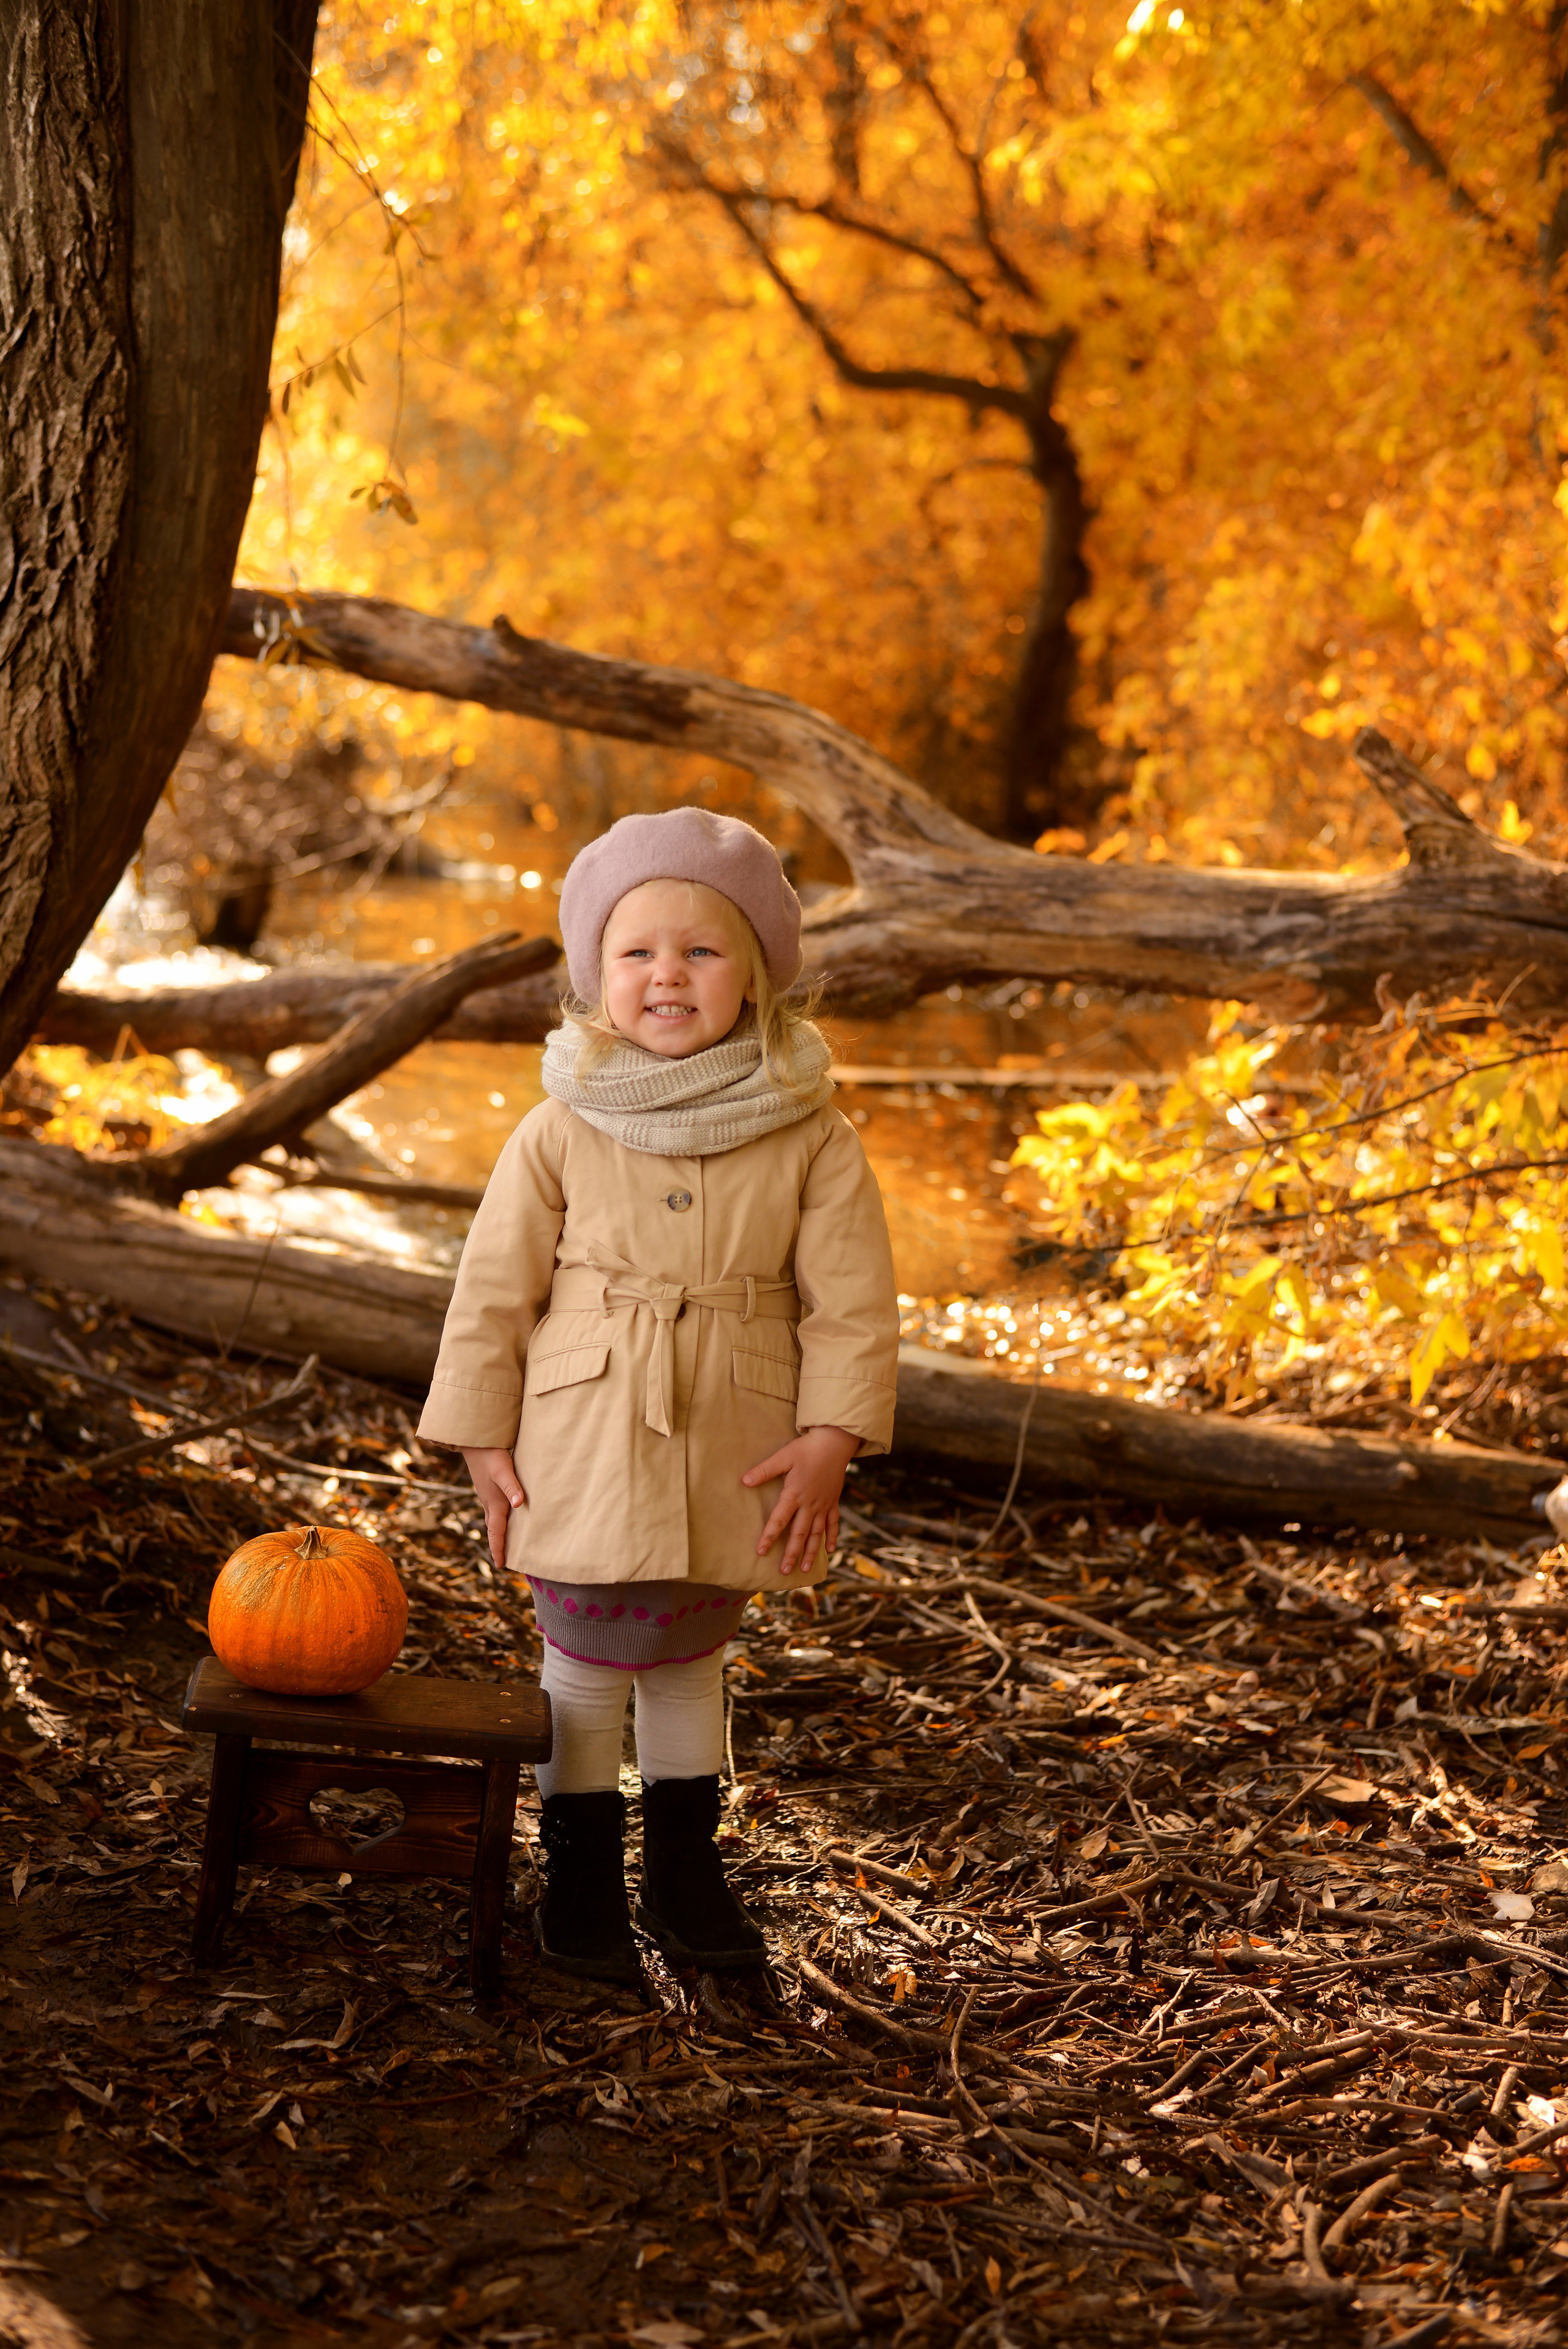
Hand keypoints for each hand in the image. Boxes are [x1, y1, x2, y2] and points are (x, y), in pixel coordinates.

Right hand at [461, 1445, 525, 1573]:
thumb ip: (512, 1486)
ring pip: (495, 1519)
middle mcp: (490, 1502)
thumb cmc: (491, 1454)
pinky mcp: (489, 1486)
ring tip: (510, 1541)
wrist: (475, 1440)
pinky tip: (510, 1513)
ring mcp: (488, 1494)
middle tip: (506, 1559)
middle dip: (499, 1544)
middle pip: (495, 1529)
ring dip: (500, 1532)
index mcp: (494, 1503)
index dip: (498, 1549)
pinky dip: (502, 1518)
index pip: (496, 1532)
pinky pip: (495, 1508)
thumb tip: (519, 1504)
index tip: (501, 1566)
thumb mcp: (503, 1470)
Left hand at [742, 1425, 859, 1576]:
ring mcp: (823, 1505)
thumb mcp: (783, 1456)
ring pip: (816, 1534)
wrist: (835, 1442)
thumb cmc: (806, 1448)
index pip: (779, 1520)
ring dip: (811, 1552)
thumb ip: (764, 1470)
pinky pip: (833, 1523)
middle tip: (783, 1571)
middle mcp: (810, 1504)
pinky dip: (831, 1537)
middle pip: (799, 1534)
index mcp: (794, 1494)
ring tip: (805, 1570)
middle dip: (791, 1554)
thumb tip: (744, 1481)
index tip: (761, 1552)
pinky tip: (830, 1551)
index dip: (769, 1536)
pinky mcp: (833, 1501)